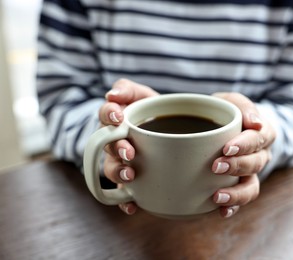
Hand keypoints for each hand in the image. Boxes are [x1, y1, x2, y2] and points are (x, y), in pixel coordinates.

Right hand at [99, 79, 157, 214]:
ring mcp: (121, 161)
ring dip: (119, 173)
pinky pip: (124, 193)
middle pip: (107, 146)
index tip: (118, 118)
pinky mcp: (131, 179)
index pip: (104, 115)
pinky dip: (125, 201)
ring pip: (113, 169)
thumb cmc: (151, 110)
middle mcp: (114, 142)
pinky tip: (132, 206)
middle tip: (129, 151)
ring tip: (131, 175)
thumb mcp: (142, 94)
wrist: (170, 128)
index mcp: (115, 120)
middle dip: (117, 149)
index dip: (108, 115)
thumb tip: (111, 93)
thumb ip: (127, 89)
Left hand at [211, 92, 275, 217]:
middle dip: (237, 167)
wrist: (226, 127)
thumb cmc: (228, 112)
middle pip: (255, 164)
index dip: (244, 145)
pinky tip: (221, 211)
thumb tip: (255, 122)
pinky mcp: (241, 186)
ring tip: (217, 196)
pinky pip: (242, 200)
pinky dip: (233, 207)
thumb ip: (242, 105)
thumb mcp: (232, 101)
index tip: (226, 148)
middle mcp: (261, 155)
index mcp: (262, 132)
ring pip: (252, 187)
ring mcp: (252, 173)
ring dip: (236, 193)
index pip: (258, 138)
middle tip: (216, 166)